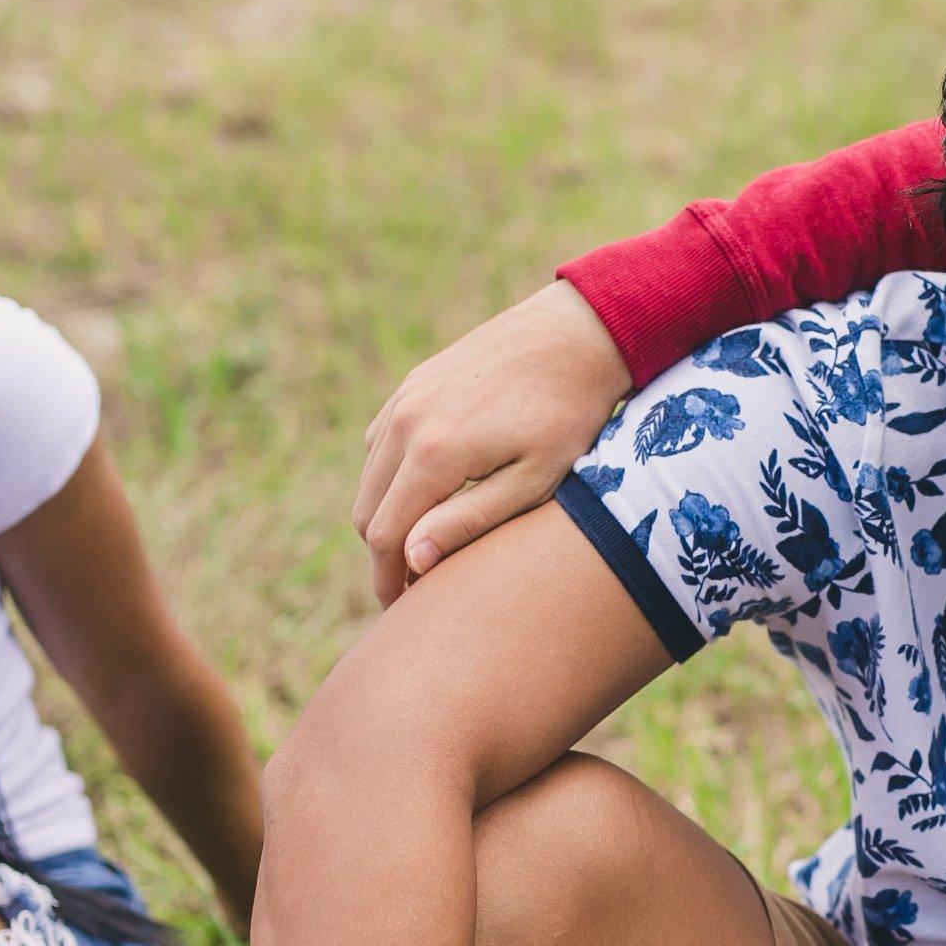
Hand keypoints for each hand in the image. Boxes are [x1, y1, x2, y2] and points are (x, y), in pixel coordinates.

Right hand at [353, 280, 630, 604]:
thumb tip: (412, 561)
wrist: (578, 332)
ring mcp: (404, 398)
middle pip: (366, 511)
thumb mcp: (534, 480)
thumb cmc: (571, 414)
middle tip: (415, 591)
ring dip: (385, 516)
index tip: (404, 613)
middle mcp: (405, 422)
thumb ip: (471, 521)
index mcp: (433, 453)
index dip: (388, 582)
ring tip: (423, 547)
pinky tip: (427, 495)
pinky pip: (380, 443)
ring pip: (369, 478)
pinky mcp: (414, 384)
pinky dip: (390, 477)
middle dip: (383, 557)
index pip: (385, 537)